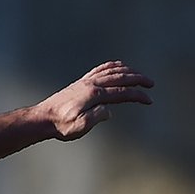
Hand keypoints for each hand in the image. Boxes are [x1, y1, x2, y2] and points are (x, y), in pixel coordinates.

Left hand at [38, 61, 153, 140]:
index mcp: (94, 95)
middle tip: (151, 83)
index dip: (137, 95)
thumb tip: (109, 111)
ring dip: (128, 71)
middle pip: (120, 77)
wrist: (43, 118)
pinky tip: (119, 67)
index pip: (122, 92)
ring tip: (140, 75)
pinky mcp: (80, 82)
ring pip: (111, 71)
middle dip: (138, 79)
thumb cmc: (61, 125)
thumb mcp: (79, 127)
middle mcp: (91, 84)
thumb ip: (95, 118)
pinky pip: (100, 69)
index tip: (149, 100)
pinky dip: (112, 66)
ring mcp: (85, 81)